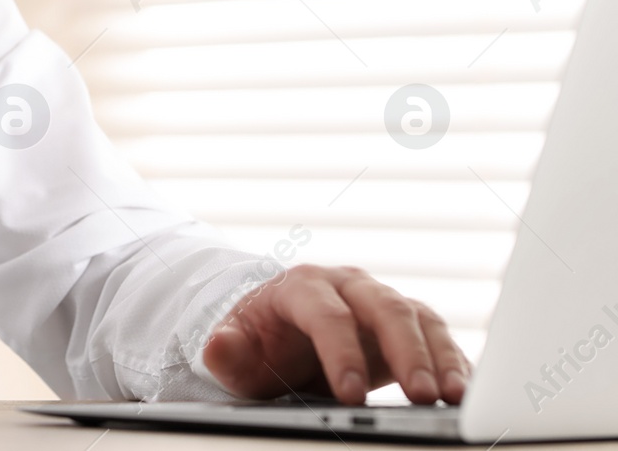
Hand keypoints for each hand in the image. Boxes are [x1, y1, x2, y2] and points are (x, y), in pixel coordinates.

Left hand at [202, 265, 470, 405]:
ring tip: (453, 396)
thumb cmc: (261, 342)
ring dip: (440, 356)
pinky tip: (465, 391)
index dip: (340, 352)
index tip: (349, 394)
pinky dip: (454, 361)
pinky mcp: (406, 323)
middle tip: (421, 394)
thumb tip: (217, 346)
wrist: (280, 330)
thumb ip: (227, 352)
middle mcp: (347, 286)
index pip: (326, 314)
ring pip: (419, 318)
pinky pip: (438, 335)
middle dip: (406, 350)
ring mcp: (380, 301)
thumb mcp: (237, 352)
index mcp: (301, 287)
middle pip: (384, 307)